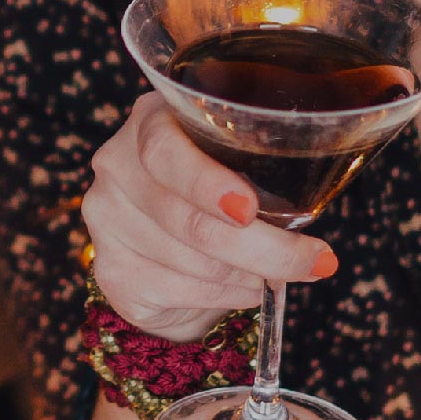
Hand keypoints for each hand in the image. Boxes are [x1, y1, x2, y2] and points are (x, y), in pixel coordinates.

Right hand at [81, 93, 335, 341]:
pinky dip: (225, 297)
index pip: (164, 150)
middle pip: (187, 218)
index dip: (206, 182)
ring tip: (271, 274)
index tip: (249, 209)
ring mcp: (106, 218)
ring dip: (248, 275)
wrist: (168, 248)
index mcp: (150, 122)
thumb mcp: (237, 164)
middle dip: (262, 248)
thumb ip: (262, 171)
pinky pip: (178, 292)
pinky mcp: (109, 269)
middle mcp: (116, 165)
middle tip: (313, 262)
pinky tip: (243, 288)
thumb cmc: (215, 196)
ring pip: (191, 262)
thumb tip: (315, 219)